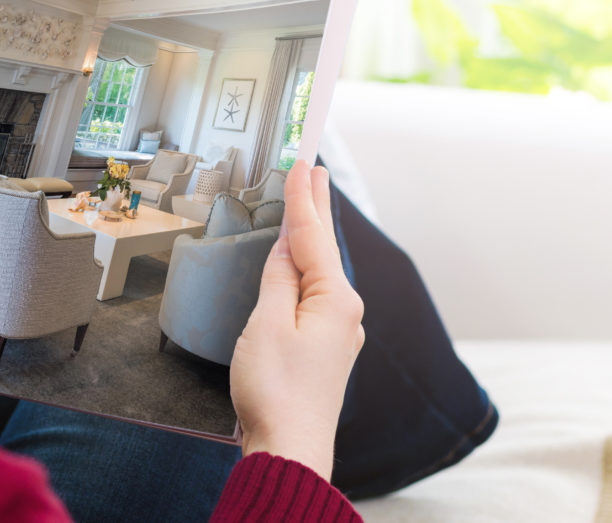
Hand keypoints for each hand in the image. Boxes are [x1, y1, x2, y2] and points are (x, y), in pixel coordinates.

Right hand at [229, 161, 364, 481]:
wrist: (290, 450)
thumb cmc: (276, 391)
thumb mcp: (267, 324)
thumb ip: (278, 280)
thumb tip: (286, 249)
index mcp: (334, 299)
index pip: (313, 235)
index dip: (303, 197)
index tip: (303, 162)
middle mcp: (345, 311)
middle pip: (325, 247)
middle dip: (316, 208)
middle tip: (315, 170)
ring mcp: (339, 331)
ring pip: (321, 270)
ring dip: (311, 237)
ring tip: (307, 206)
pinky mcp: (326, 349)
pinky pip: (317, 293)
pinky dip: (307, 268)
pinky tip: (300, 264)